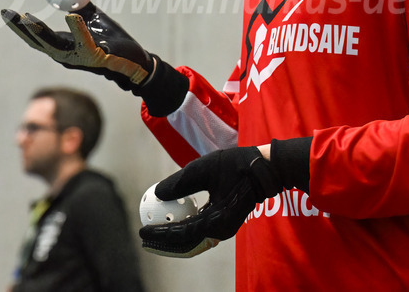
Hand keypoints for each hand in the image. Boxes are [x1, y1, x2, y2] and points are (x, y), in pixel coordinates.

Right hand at [0, 4, 152, 90]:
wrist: (135, 58)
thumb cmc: (112, 40)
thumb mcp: (93, 18)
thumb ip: (80, 4)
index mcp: (63, 46)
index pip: (35, 37)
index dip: (19, 26)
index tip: (5, 12)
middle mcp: (66, 55)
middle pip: (37, 42)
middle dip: (20, 29)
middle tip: (7, 13)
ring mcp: (79, 58)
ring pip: (55, 45)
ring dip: (40, 31)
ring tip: (27, 18)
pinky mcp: (95, 58)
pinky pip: (84, 42)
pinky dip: (77, 29)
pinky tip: (71, 16)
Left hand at [139, 146, 283, 257]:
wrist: (266, 169)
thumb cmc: (236, 165)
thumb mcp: (204, 168)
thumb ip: (181, 182)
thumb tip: (157, 193)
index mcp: (217, 220)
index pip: (182, 233)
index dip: (160, 234)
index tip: (142, 231)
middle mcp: (220, 231)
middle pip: (186, 243)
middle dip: (163, 242)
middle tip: (144, 236)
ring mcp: (224, 229)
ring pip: (193, 240)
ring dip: (173, 238)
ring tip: (154, 232)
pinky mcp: (224, 223)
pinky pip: (200, 232)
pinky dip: (184, 230)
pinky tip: (172, 221)